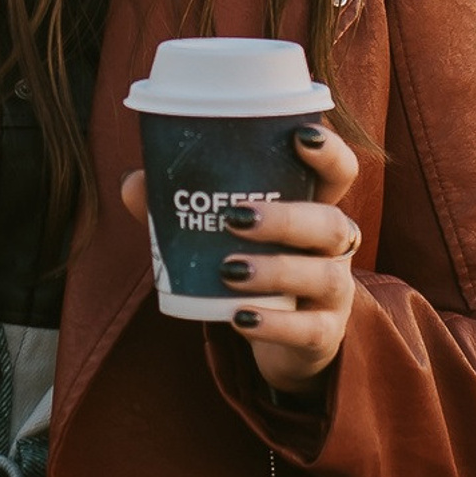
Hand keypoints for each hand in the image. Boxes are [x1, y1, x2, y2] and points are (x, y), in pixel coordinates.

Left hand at [120, 123, 360, 396]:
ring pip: (324, 276)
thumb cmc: (255, 262)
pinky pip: (309, 330)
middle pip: (332, 223)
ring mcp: (335, 293)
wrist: (285, 339)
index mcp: (314, 206)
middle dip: (287, 217)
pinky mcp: (324, 336)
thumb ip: (180, 206)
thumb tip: (133, 183)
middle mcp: (334, 247)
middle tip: (235, 217)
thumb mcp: (224, 233)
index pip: (342, 171)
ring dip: (275, 270)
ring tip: (228, 270)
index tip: (300, 136)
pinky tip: (240, 318)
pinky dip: (274, 324)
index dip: (330, 153)